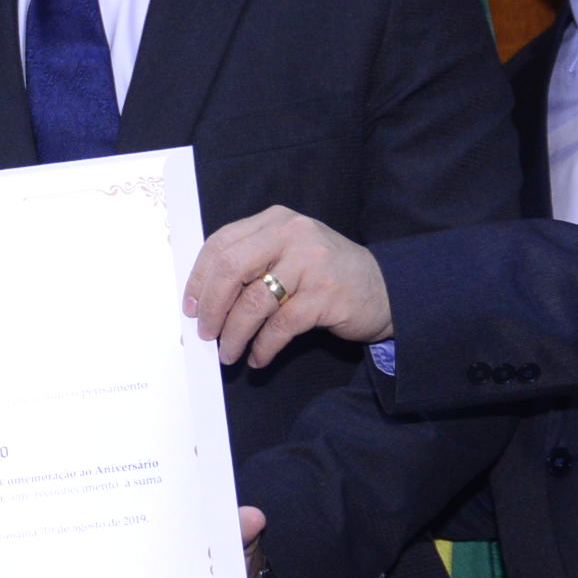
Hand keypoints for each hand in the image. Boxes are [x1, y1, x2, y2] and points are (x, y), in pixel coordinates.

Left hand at [185, 205, 393, 364]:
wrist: (386, 289)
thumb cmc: (327, 274)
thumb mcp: (289, 253)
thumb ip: (253, 262)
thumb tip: (204, 299)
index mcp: (276, 221)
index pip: (221, 244)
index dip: (199, 278)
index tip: (190, 306)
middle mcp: (293, 235)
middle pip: (231, 268)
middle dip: (211, 307)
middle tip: (205, 332)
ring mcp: (311, 263)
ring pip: (253, 302)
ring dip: (234, 334)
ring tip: (228, 353)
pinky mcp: (326, 295)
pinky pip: (280, 327)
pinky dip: (263, 347)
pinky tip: (257, 357)